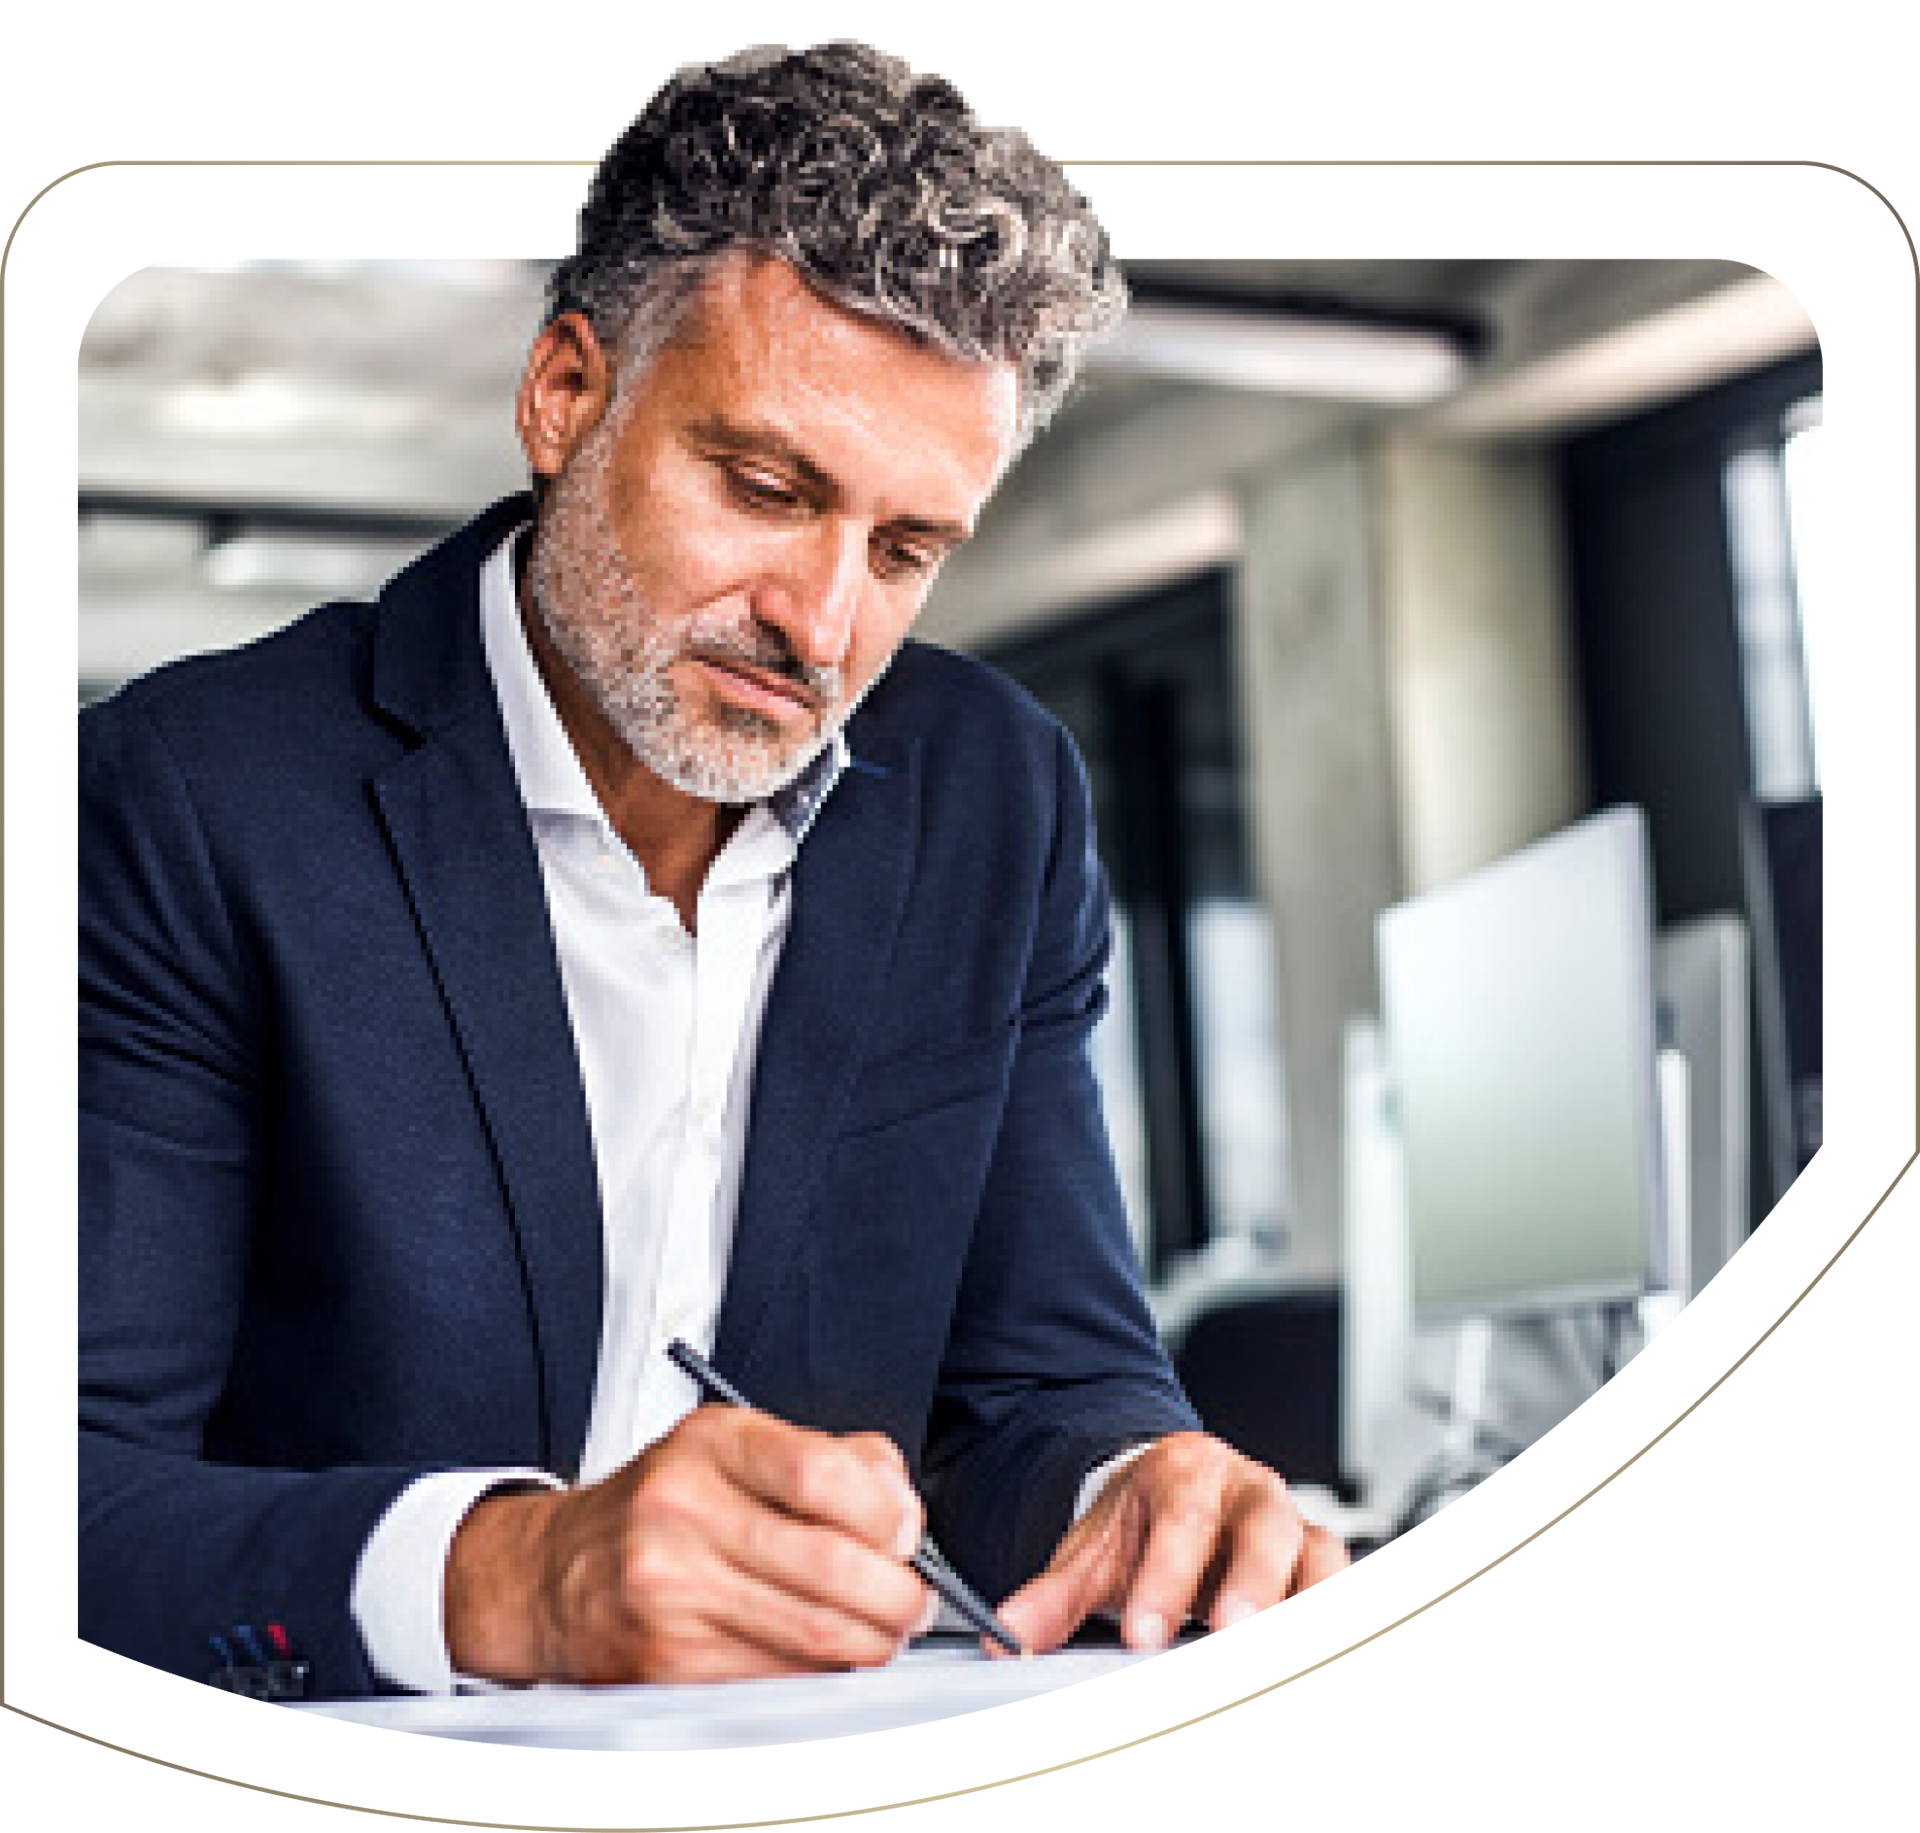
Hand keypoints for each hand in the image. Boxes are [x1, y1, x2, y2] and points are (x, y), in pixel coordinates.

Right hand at [443, 1404, 934, 1683]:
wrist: (558, 1571)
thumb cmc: (668, 1505)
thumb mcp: (739, 1447)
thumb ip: (836, 1458)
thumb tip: (904, 1513)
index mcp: (712, 1443)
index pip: (822, 1471)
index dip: (887, 1512)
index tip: (906, 1534)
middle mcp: (684, 1510)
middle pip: (830, 1565)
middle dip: (897, 1595)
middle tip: (913, 1600)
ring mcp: (670, 1589)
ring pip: (814, 1634)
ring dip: (870, 1642)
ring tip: (879, 1629)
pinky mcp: (665, 1661)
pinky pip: (778, 1676)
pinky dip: (820, 1672)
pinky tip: (821, 1651)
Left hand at [995, 1432, 1346, 1653]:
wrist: (1174, 1489)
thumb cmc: (1143, 1523)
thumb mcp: (1095, 1548)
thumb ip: (1054, 1592)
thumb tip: (1008, 1632)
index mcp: (1185, 1472)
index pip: (1180, 1519)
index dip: (1166, 1578)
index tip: (1143, 1633)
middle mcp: (1245, 1488)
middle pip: (1261, 1527)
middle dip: (1249, 1584)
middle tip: (1228, 1634)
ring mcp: (1287, 1519)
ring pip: (1313, 1551)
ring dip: (1303, 1602)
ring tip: (1282, 1655)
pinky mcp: (1315, 1553)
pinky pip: (1337, 1578)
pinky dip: (1332, 1612)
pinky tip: (1315, 1654)